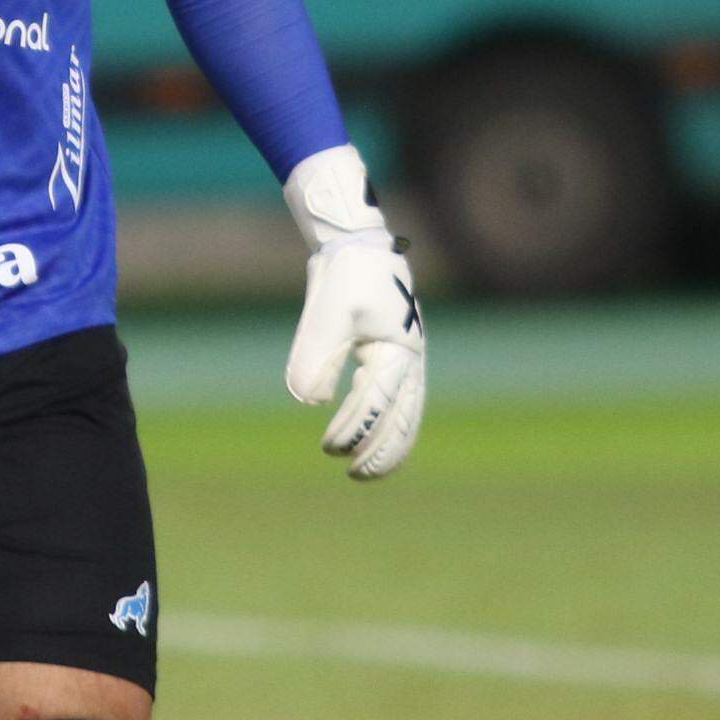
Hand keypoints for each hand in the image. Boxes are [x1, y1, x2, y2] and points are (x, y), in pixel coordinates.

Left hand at [282, 144, 425, 481]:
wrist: (358, 243)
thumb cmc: (346, 274)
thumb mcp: (327, 311)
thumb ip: (318, 355)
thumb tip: (310, 401)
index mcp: (397, 349)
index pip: (376, 402)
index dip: (355, 428)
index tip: (330, 448)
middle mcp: (409, 358)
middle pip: (404, 418)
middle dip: (382, 451)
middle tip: (355, 475)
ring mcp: (407, 358)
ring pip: (406, 414)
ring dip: (389, 444)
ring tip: (363, 471)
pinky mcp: (395, 355)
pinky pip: (399, 400)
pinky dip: (389, 424)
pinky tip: (368, 438)